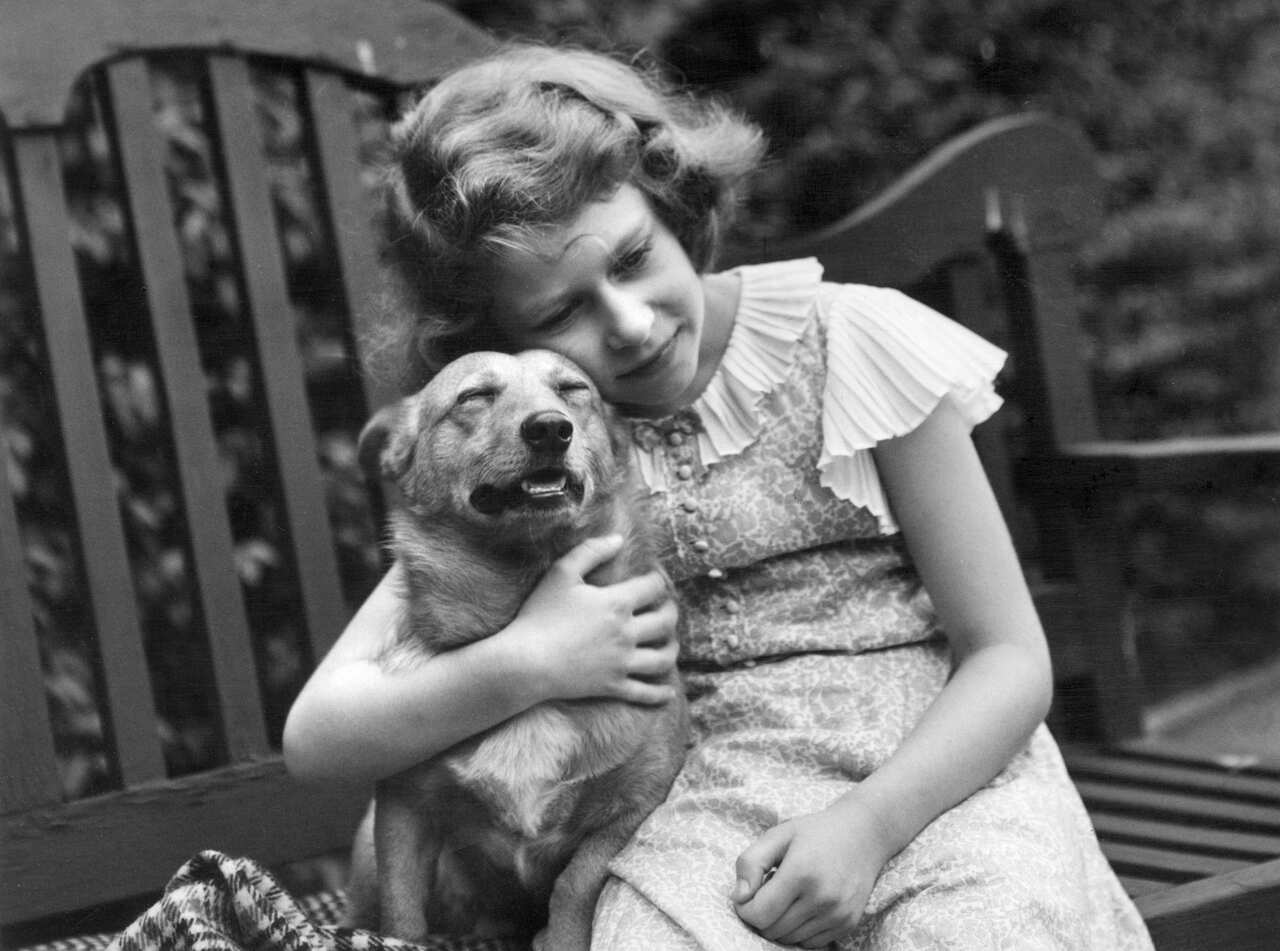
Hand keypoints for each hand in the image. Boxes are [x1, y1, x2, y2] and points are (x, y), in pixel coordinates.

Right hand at [508, 535, 677, 705]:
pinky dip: (660, 694)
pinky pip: (645, 692)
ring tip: (670, 643)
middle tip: (667, 608)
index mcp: (617, 603)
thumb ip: (591, 551)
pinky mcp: (613, 686)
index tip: (655, 578)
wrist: (525, 662)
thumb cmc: (539, 615)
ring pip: (663, 658)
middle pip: (666, 621)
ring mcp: (622, 663)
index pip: (654, 587)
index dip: (658, 579)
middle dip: (671, 611)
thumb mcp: (561, 573)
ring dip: (672, 649)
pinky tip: (668, 692)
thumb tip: (619, 538)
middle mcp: (626, 633)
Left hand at [731, 796, 895, 947]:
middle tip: (768, 891)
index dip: (744, 908)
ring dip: (780, 923)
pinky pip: (810, 943)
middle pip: (772, 930)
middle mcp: (822, 898)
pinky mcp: (848, 924)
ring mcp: (838, 914)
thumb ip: (751, 862)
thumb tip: (739, 897)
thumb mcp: (778, 835)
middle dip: (761, 915)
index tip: (747, 894)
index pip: (760, 914)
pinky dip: (799, 930)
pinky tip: (802, 905)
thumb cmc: (815, 832)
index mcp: (801, 873)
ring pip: (790, 940)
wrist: (864, 834)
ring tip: (787, 896)